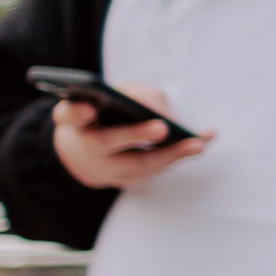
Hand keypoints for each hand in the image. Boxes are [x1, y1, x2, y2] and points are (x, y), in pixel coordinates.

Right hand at [50, 83, 209, 190]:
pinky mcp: (125, 180)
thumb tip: (161, 112)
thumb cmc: (103, 114)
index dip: (76, 112)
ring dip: (169, 154)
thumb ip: (130, 94)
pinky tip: (206, 138)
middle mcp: (86, 146)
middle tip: (161, 127)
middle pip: (106, 142)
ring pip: (137, 164)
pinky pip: (155, 170)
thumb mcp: (109, 97)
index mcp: (75, 120)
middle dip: (135, 134)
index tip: (87, 107)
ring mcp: (104, 168)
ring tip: (197, 143)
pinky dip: (181, 155)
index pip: (68, 114)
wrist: (85, 154)